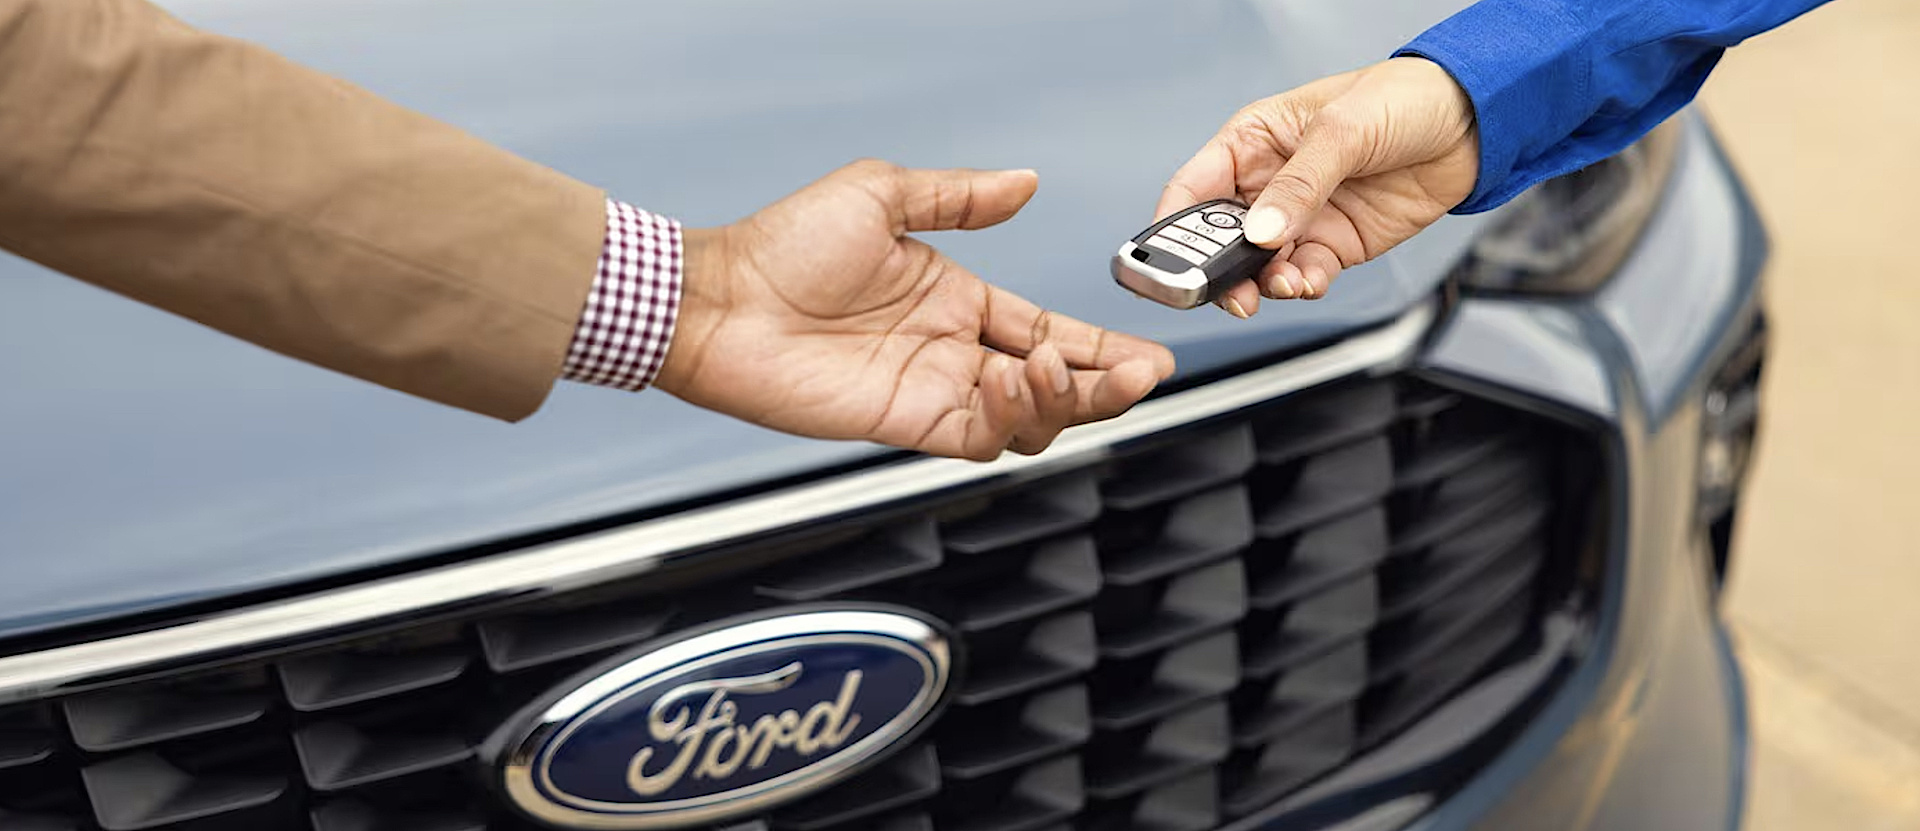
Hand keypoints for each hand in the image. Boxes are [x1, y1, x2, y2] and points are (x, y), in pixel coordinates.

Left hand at [655, 160, 1175, 461]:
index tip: (1149, 355)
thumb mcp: (883, 195)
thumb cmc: (784, 244)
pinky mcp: (906, 423)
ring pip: (1028, 419)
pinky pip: (981, 437)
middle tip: (1138, 377)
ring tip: (1056, 370)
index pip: (1048, 329)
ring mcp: (932, 390)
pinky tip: (1017, 384)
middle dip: (1104, 384)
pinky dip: (1012, 418)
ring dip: (1061, 399)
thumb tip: (1026, 183)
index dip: (1100, 346)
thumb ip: (960, 198)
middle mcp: (952, 349)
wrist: (720, 301)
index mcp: (957, 298)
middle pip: (1053, 383)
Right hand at [1156, 57, 1479, 316]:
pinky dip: (1298, 287)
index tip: (1166, 261)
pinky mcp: (1333, 246)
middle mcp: (1269, 184)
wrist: (1475, 123)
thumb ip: (1299, 184)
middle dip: (1217, 268)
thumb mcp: (1343, 129)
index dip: (1172, 226)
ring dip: (1261, 284)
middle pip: (1219, 238)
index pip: (1194, 188)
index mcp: (1253, 142)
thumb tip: (1262, 231)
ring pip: (1258, 266)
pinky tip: (1307, 281)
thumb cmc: (1404, 98)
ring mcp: (1300, 218)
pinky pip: (1300, 276)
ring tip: (1279, 284)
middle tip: (1226, 288)